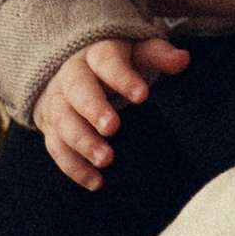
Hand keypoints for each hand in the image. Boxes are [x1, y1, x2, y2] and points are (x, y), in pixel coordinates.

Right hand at [37, 34, 188, 191]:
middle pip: (77, 88)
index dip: (122, 77)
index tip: (143, 96)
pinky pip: (56, 146)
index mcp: (96, 54)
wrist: (76, 72)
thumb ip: (159, 55)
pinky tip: (95, 182)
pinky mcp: (51, 126)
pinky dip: (73, 166)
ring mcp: (58, 101)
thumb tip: (183, 59)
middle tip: (112, 128)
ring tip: (106, 160)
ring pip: (62, 119)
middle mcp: (72, 76)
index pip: (106, 60)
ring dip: (82, 141)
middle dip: (93, 108)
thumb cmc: (119, 64)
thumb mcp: (139, 54)